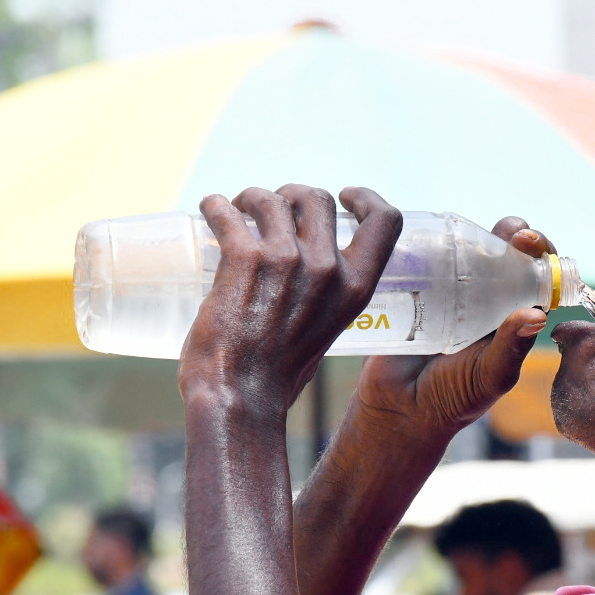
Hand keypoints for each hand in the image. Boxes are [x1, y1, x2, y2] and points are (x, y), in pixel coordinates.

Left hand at [178, 184, 402, 407]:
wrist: (240, 398)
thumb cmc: (276, 378)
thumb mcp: (326, 333)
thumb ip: (324, 301)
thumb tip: (305, 283)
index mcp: (355, 289)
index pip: (384, 222)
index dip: (365, 198)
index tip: (345, 195)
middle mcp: (327, 269)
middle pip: (317, 199)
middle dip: (293, 195)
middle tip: (272, 207)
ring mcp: (285, 260)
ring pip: (270, 199)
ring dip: (251, 198)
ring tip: (237, 209)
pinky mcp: (243, 259)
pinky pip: (226, 212)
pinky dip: (215, 205)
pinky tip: (210, 208)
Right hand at [353, 218, 552, 439]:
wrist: (398, 408)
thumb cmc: (452, 399)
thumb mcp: (489, 375)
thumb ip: (511, 348)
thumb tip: (537, 314)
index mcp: (516, 316)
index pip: (540, 275)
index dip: (543, 254)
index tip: (532, 246)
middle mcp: (490, 299)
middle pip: (509, 251)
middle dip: (514, 232)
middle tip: (511, 234)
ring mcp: (455, 290)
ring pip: (473, 247)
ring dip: (476, 230)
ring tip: (470, 232)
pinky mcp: (421, 287)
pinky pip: (432, 256)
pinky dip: (435, 240)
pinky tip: (435, 236)